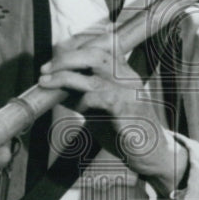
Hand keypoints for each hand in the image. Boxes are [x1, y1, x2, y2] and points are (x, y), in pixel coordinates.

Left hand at [38, 35, 187, 195]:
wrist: (152, 154)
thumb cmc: (123, 130)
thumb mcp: (98, 109)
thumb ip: (81, 95)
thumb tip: (54, 88)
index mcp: (123, 72)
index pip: (99, 45)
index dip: (73, 47)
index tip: (52, 60)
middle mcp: (128, 76)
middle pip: (95, 53)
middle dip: (65, 58)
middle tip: (45, 70)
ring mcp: (129, 91)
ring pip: (94, 72)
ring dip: (64, 76)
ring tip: (46, 83)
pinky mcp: (128, 109)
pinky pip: (99, 96)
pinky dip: (81, 100)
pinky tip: (75, 108)